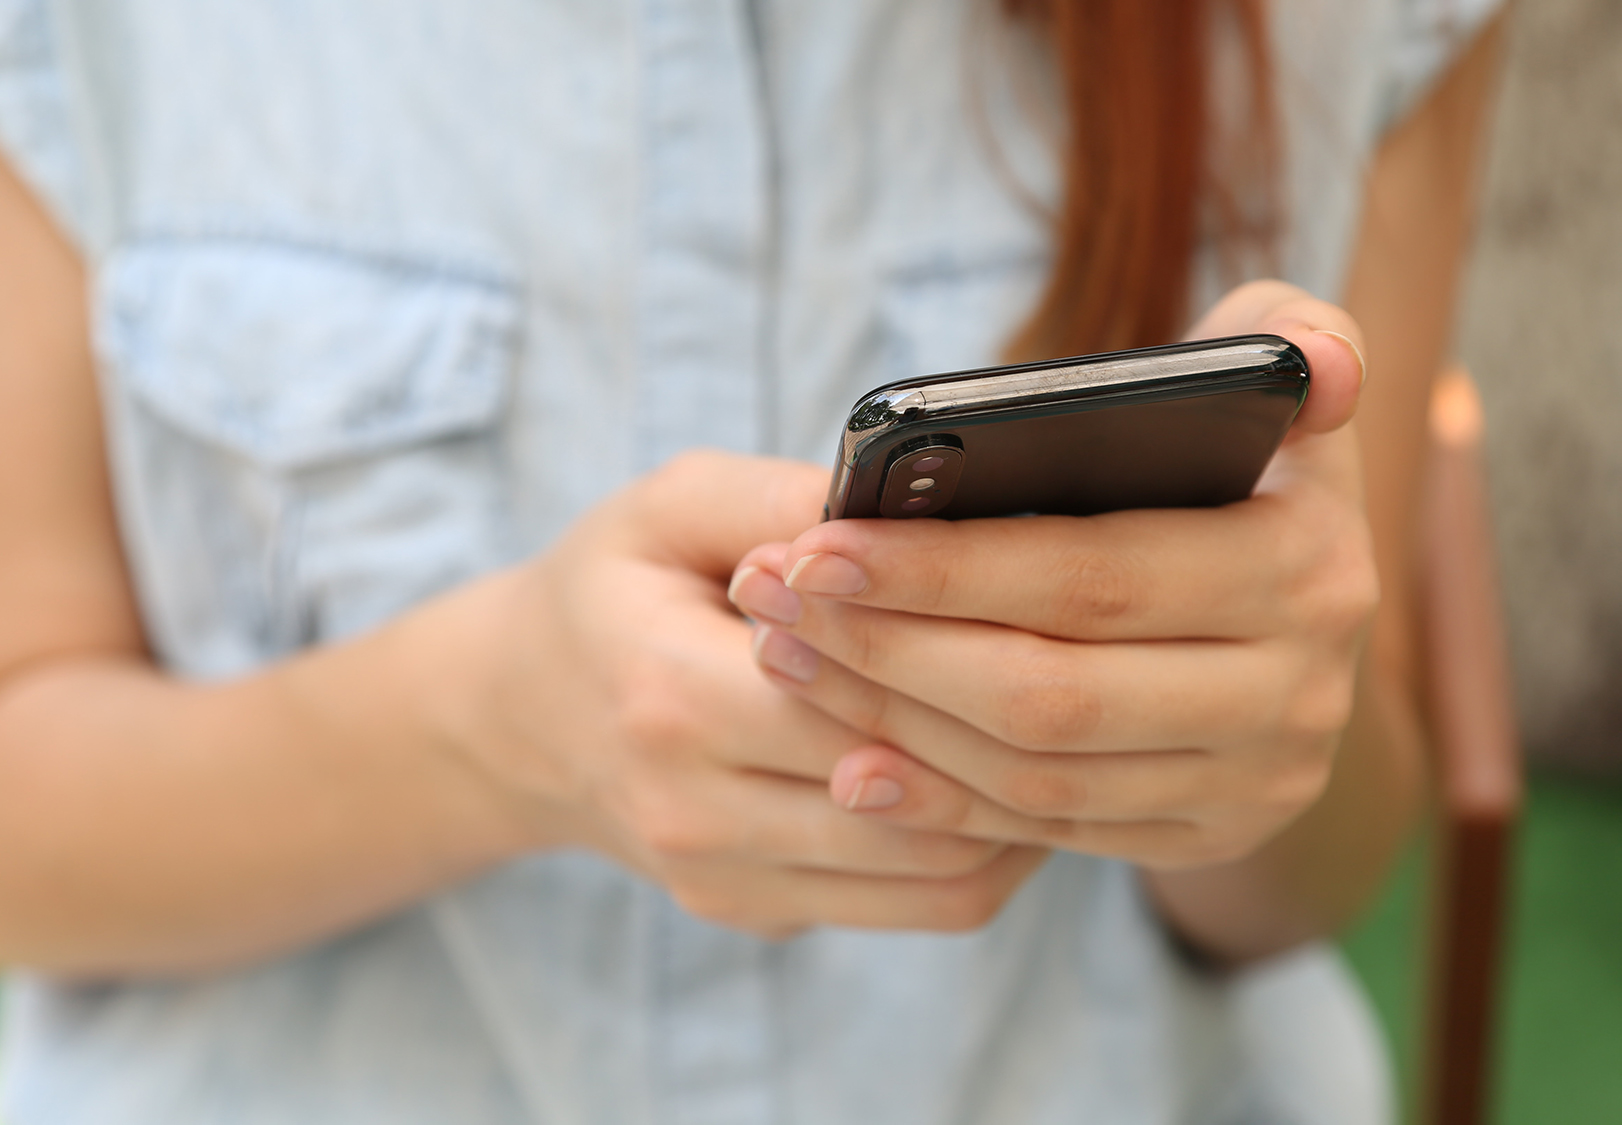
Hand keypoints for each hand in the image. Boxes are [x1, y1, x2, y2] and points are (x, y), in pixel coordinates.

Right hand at [444, 452, 1046, 937]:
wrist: (522, 716)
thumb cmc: (615, 588)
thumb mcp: (672, 505)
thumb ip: (785, 498)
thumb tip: (921, 508)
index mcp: (670, 695)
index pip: (862, 700)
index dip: (966, 658)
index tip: (1052, 607)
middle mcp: (694, 812)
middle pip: (918, 799)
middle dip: (1018, 738)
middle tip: (1098, 672)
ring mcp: (726, 881)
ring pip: (939, 877)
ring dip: (1025, 809)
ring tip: (1075, 730)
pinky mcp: (758, 914)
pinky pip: (916, 907)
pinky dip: (987, 849)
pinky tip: (1018, 780)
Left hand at [725, 282, 1375, 869]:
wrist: (1299, 613)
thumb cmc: (1245, 462)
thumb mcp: (1279, 382)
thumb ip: (1287, 331)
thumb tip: (1312, 362)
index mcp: (1308, 566)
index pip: (1094, 577)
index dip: (944, 568)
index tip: (816, 543)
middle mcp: (1299, 692)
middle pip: (1051, 692)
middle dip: (891, 649)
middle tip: (773, 599)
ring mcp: (1259, 780)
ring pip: (1039, 772)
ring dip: (895, 723)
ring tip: (788, 656)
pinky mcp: (1208, 836)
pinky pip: (1052, 831)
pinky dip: (943, 800)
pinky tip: (852, 760)